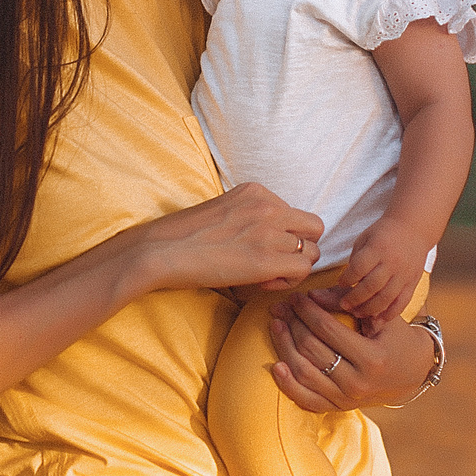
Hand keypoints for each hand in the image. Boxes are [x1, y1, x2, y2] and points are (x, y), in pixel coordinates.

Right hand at [130, 184, 321, 298]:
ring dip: (294, 267)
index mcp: (256, 191)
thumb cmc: (183, 236)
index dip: (285, 235)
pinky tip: (264, 283)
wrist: (161, 250)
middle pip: (314, 227)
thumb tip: (267, 238)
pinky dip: (289, 281)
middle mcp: (268, 206)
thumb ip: (249, 215)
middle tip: (277, 262)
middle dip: (301, 248)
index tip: (262, 247)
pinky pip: (304, 270)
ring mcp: (269, 232)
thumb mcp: (223, 210)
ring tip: (267, 275)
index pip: (294, 213)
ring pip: (312, 251)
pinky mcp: (267, 260)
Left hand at [267, 289, 437, 412]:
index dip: (307, 311)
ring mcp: (347, 399)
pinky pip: (307, 400)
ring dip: (284, 347)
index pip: (328, 330)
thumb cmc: (396, 337)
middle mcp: (358, 384)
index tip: (296, 297)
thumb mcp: (380, 316)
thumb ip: (346, 303)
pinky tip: (276, 366)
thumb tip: (312, 296)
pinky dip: (288, 385)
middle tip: (282, 307)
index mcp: (372, 359)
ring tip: (276, 325)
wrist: (412, 372)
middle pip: (312, 350)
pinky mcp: (339, 408)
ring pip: (304, 373)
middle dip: (293, 324)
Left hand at [334, 217, 429, 324]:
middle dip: (355, 299)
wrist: (414, 228)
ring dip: (370, 309)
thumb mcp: (365, 238)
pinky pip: (402, 302)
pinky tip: (378, 320)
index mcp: (377, 248)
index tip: (340, 284)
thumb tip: (348, 282)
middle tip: (344, 305)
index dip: (347, 279)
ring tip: (357, 314)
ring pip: (386, 298)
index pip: (359, 268)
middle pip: (371, 286)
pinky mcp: (413, 283)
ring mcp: (404, 274)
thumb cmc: (384, 233)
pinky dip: (390, 314)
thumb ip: (357, 259)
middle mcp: (392, 262)